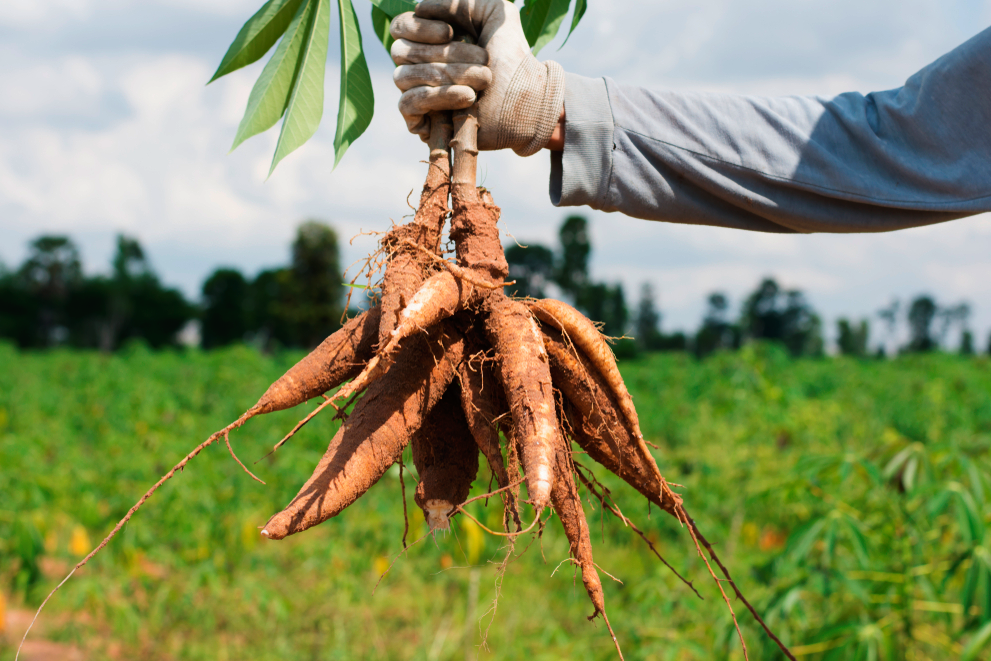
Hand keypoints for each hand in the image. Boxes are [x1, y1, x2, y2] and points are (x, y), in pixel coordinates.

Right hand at [390, 0, 564, 155]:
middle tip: (484, 60)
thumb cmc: (514, 58)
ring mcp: (419, 96)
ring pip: (404, 76)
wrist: (530, 100)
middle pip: (401, 51)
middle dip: (446, 54)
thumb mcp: (495, 13)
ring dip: (448, 74)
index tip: (450, 32)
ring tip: (484, 80)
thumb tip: (419, 7)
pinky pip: (408, 104)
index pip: (400, 28)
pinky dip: (438, 97)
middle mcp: (419, 67)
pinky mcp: (423, 123)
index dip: (418, 27)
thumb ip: (461, 0)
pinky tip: (467, 97)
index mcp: (430, 42)